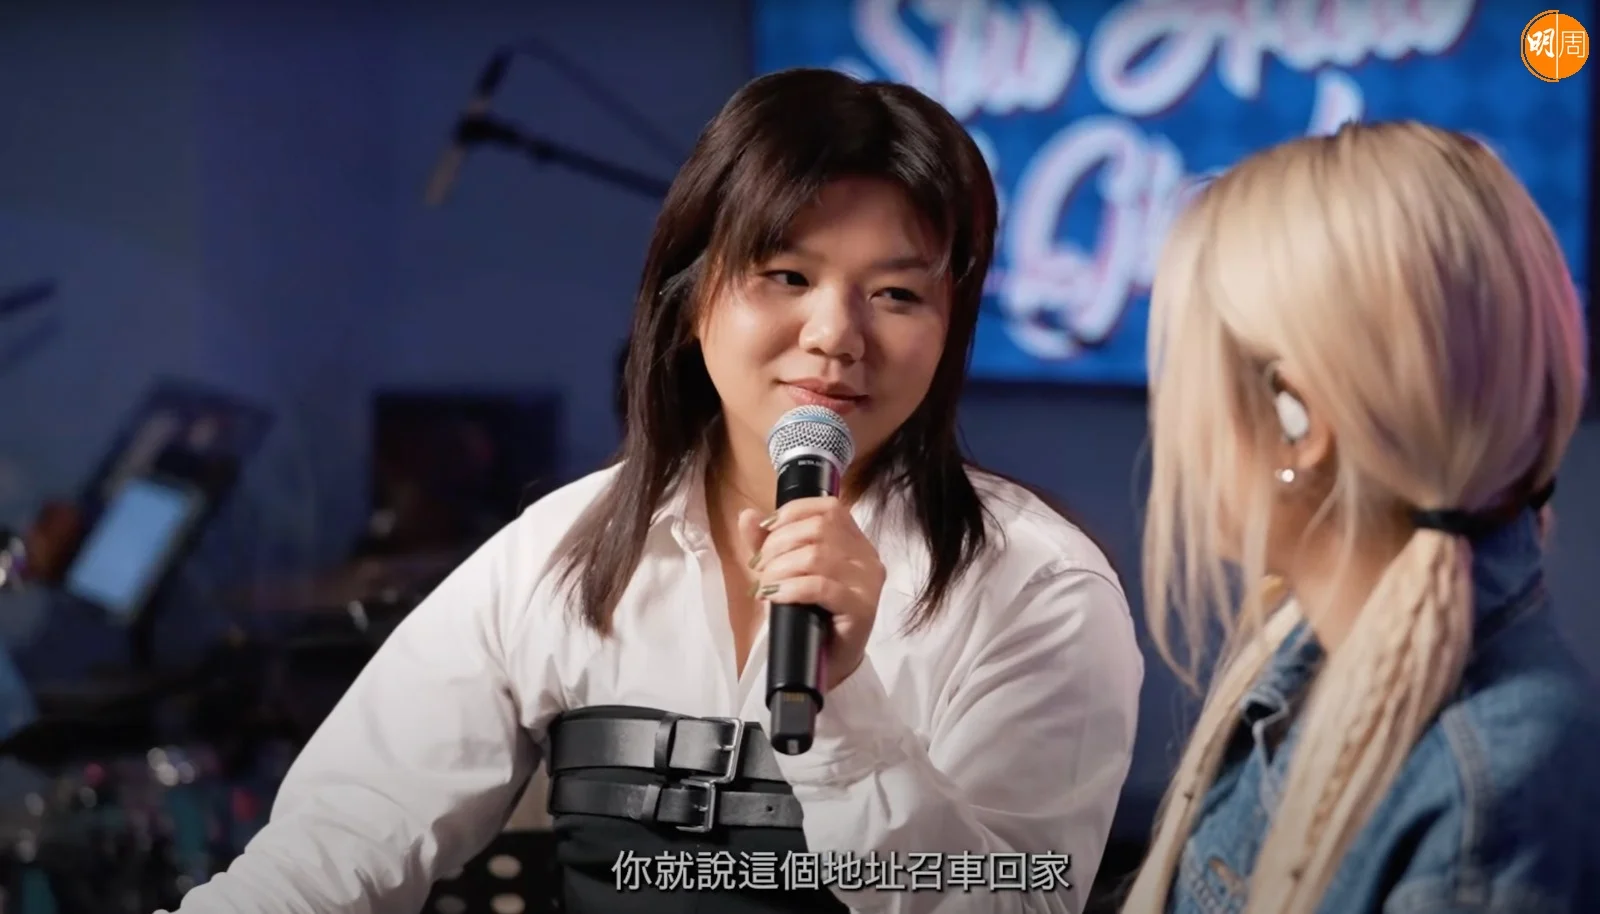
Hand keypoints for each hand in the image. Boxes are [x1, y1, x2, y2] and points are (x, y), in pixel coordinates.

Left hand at [739, 497, 884, 690]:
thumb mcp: (784, 572)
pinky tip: (775, 596)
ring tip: (764, 587)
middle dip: (778, 544)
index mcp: (854, 540)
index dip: (793, 513)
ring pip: (818, 556)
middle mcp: (867, 556)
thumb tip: (747, 516)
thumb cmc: (809, 614)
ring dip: (780, 568)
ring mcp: (868, 582)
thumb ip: (767, 543)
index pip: (829, 508)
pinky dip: (791, 588)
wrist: (827, 663)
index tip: (765, 530)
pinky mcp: (862, 608)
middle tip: (759, 569)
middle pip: (820, 529)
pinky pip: (822, 587)